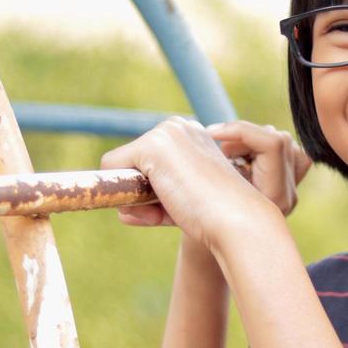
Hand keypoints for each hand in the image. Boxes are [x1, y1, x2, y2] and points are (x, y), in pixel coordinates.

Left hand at [99, 117, 307, 253]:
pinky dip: (124, 197)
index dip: (154, 189)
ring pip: (119, 168)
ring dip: (135, 197)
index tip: (180, 202)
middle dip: (140, 191)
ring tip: (170, 207)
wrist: (237, 221)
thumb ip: (155, 202)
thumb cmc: (215, 216)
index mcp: (190, 136)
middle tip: (174, 206)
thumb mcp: (182, 201)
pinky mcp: (151, 146)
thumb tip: (123, 211)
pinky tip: (159, 205)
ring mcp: (164, 134)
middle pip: (131, 162)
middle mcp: (177, 127)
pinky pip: (110, 171)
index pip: (148, 161)